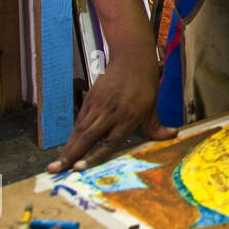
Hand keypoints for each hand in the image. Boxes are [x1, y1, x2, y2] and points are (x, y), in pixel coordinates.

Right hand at [47, 53, 176, 172]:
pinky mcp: (90, 99)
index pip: (110, 142)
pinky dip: (72, 135)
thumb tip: (172, 135)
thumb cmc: (145, 83)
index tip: (79, 167)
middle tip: (56, 170)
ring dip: (67, 148)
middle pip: (88, 138)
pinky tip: (67, 147)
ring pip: (80, 130)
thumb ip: (156, 126)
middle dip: (71, 155)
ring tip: (56, 164)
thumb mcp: (153, 106)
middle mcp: (111, 113)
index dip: (94, 155)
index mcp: (129, 116)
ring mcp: (98, 105)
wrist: (131, 58)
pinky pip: (79, 120)